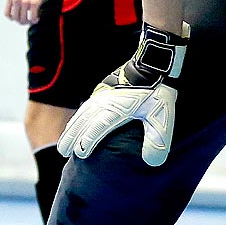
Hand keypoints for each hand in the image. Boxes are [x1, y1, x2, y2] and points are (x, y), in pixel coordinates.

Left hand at [4, 0, 48, 25]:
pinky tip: (37, 19)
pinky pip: (32, 17)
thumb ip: (15, 1)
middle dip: (22, 22)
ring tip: (33, 20)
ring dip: (28, 23)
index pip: (7, 14)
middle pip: (15, 18)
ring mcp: (24, 1)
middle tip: (28, 21)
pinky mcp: (34, 3)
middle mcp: (16, 0)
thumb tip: (17, 15)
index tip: (18, 19)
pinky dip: (34, 20)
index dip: (12, 19)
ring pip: (23, 19)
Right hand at [58, 23, 187, 166]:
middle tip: (62, 152)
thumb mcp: (163, 117)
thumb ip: (157, 140)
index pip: (96, 128)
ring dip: (72, 128)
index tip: (80, 154)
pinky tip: (77, 123)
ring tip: (64, 142)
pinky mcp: (104, 88)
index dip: (87, 141)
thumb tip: (152, 162)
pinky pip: (86, 106)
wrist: (155, 62)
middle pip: (82, 122)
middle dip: (71, 137)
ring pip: (82, 113)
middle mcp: (104, 102)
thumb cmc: (159, 91)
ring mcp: (102, 94)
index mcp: (116, 109)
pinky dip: (78, 117)